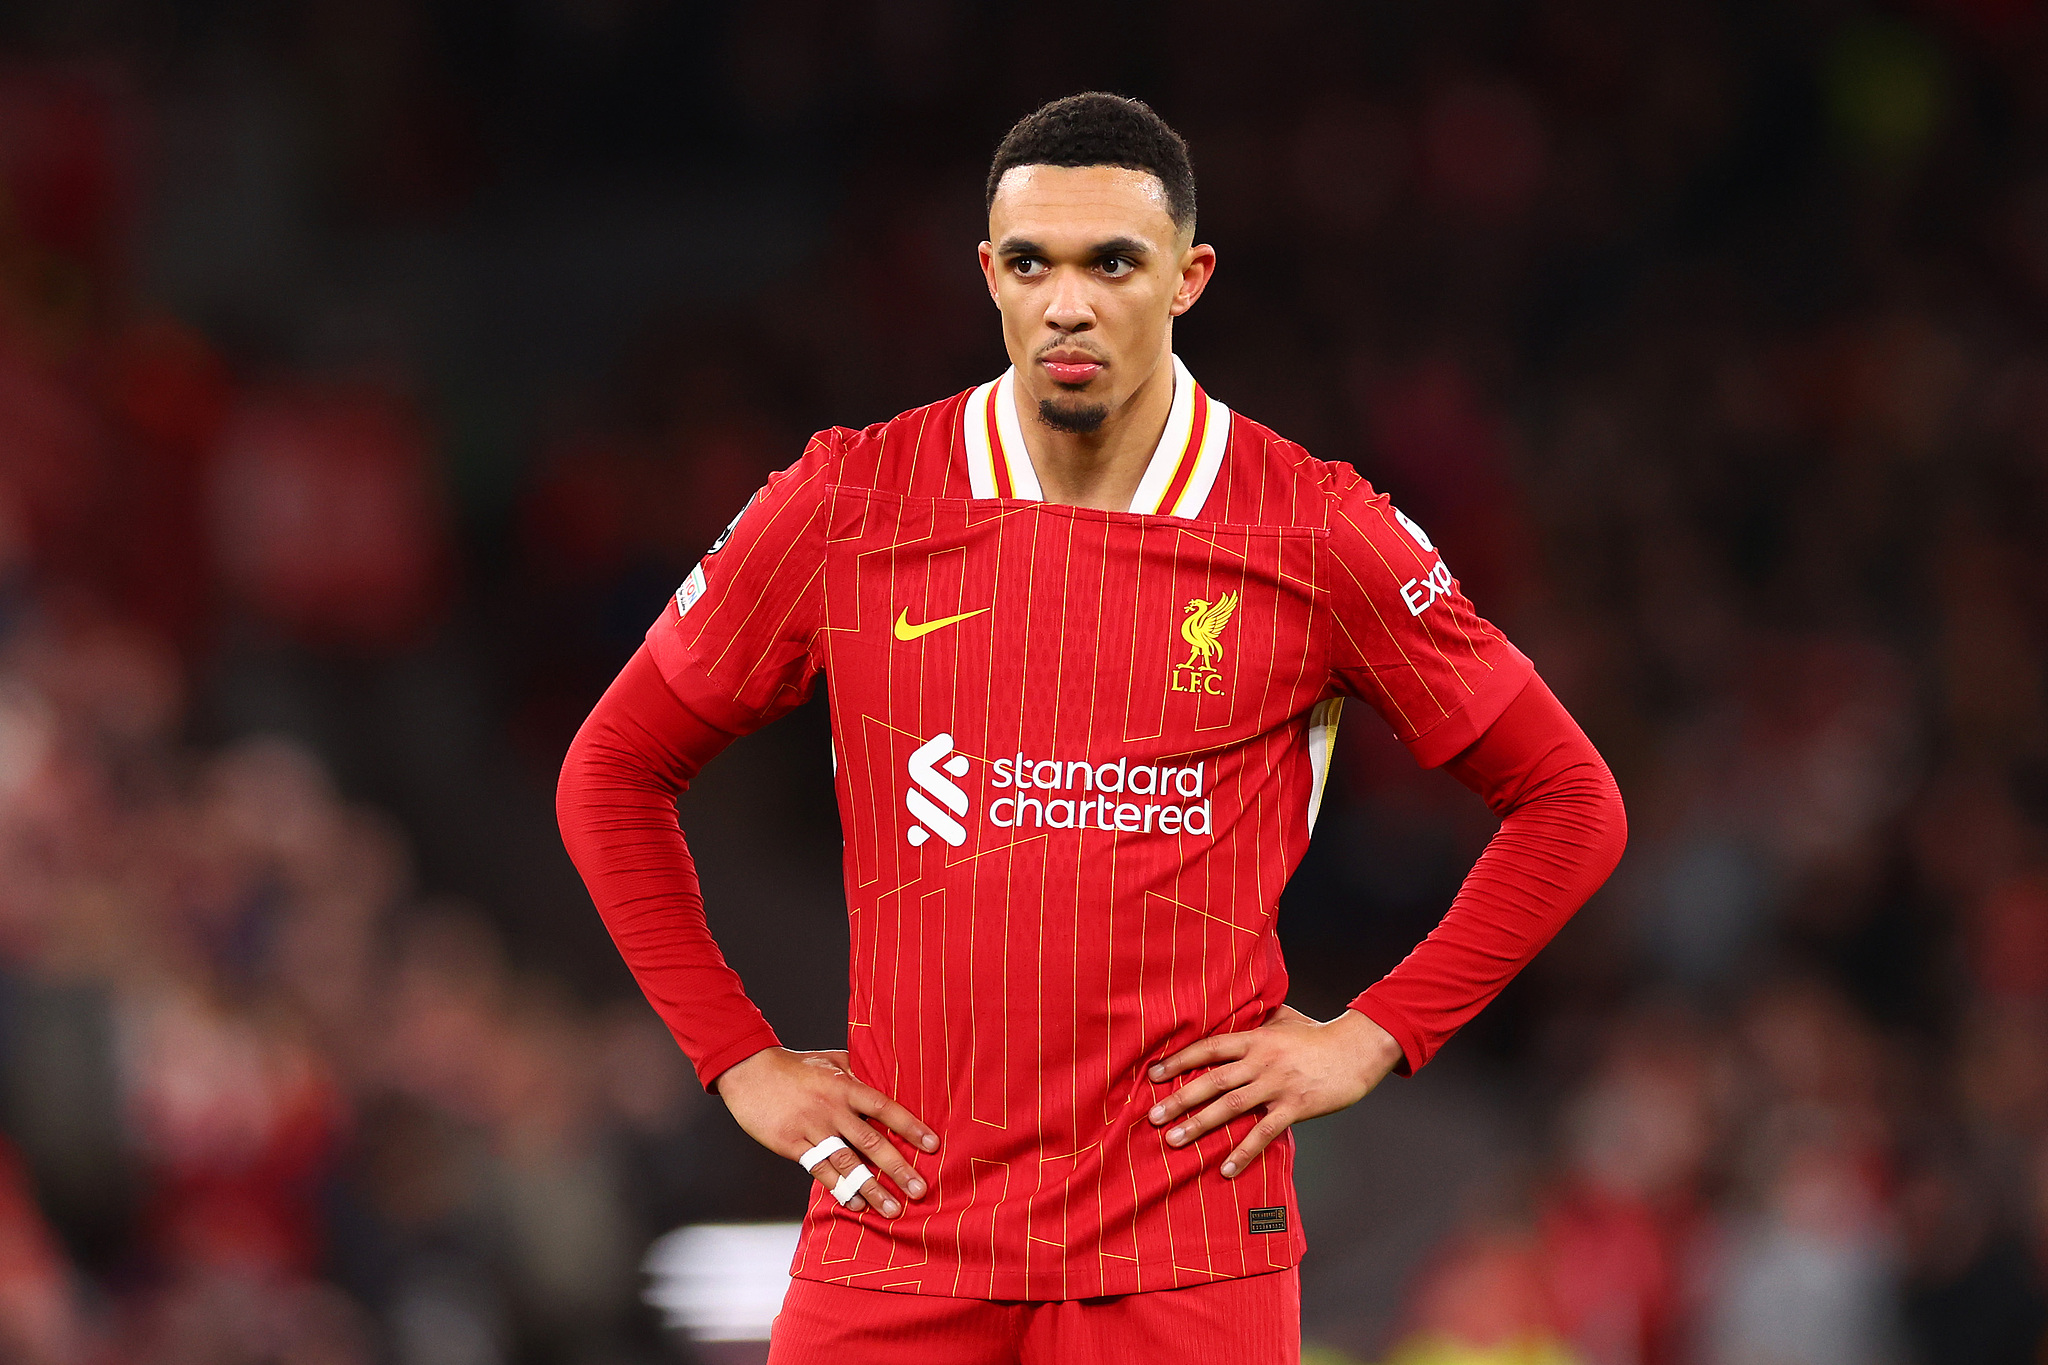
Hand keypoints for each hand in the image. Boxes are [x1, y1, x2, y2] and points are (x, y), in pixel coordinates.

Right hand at [715, 1047, 938, 1216]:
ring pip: (847, 1163)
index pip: (885, 1108)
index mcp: (845, 1086)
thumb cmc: (793, 1066)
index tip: (932, 1145)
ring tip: (892, 1209)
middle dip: (898, 1168)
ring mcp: (812, 1129)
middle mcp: (832, 1109)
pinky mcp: (792, 1145)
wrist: (749, 1072)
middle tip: (919, 1190)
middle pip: (871, 1142)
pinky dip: (838, 1188)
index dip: (910, 1127)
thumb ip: (857, 1071)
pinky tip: (855, 1203)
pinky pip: (820, 1171)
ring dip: (871, 1188)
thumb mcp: (830, 1060)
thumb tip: (886, 1078)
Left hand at [1146, 1007, 1402, 1177]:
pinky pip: (1263, 1133)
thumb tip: (1236, 1014)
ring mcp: (1277, 1085)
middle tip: (1152, 1117)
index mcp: (1256, 1038)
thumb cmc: (1319, 1035)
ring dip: (1199, 1126)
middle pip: (1212, 1080)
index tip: (1154, 1074)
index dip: (1179, 1060)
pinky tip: (1225, 1169)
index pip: (1209, 1048)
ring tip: (1175, 1140)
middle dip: (1179, 1099)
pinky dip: (1243, 1152)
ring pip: (1230, 1107)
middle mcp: (1261, 1061)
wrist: (1357, 1049)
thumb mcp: (1285, 1019)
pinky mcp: (1295, 1107)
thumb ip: (1258, 1020)